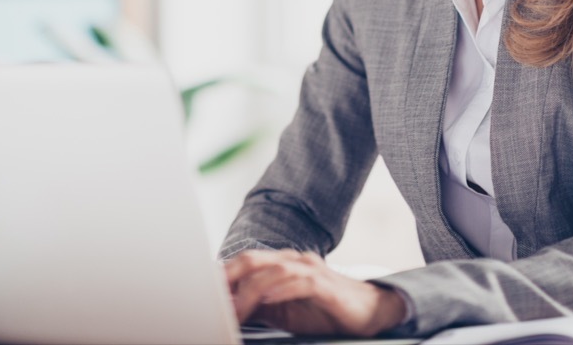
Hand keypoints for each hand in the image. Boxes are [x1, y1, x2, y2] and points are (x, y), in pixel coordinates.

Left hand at [223, 249, 406, 336]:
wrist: (369, 312)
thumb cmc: (326, 310)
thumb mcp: (286, 311)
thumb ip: (260, 306)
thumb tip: (230, 310)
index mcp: (282, 265)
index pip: (246, 263)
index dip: (223, 276)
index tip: (202, 293)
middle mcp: (295, 261)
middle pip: (254, 260)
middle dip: (229, 277)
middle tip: (210, 296)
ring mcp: (311, 270)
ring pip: (274, 271)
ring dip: (251, 291)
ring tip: (235, 308)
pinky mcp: (326, 285)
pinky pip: (301, 283)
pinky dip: (282, 290)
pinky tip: (268, 299)